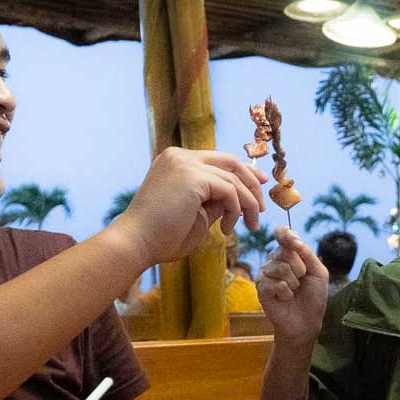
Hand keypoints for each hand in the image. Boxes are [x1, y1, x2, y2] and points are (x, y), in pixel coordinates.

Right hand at [111, 147, 266, 265]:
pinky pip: (229, 190)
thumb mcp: (196, 215)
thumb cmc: (161, 237)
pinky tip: (227, 229)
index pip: (218, 160)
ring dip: (247, 204)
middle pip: (230, 161)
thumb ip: (215, 202)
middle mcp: (180, 156)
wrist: (136, 243)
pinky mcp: (192, 176)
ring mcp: (185, 163)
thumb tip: (238, 199)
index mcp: (176, 161)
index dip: (243, 172)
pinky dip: (236, 210)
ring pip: (233, 178)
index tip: (259, 187)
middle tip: (263, 207)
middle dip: (252, 183)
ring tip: (249, 227)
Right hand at [257, 227, 329, 347]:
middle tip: (301, 281)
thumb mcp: (318, 272)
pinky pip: (273, 283)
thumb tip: (295, 239)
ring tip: (293, 291)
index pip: (282, 234)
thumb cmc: (313, 297)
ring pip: (280, 267)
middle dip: (299, 268)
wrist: (306, 321)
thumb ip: (307, 253)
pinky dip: (285, 292)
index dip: (286, 234)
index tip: (296, 242)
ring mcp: (266, 274)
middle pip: (284, 251)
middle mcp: (275, 261)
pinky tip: (285, 298)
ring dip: (293, 283)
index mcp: (289, 254)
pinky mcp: (261, 288)